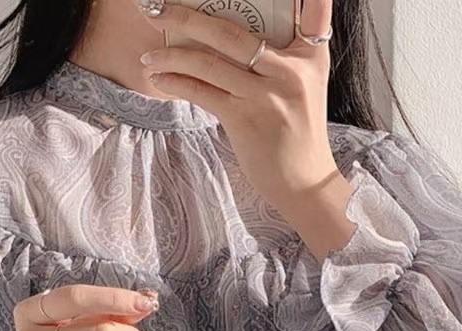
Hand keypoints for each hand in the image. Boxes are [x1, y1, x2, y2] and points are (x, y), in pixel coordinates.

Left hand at [136, 0, 340, 218]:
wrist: (302, 182)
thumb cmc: (298, 133)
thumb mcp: (305, 86)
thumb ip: (284, 56)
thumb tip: (234, 36)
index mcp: (309, 56)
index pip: (311, 10)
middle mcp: (289, 70)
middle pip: (231, 31)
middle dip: (188, 16)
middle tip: (159, 7)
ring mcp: (265, 94)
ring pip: (209, 61)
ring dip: (172, 55)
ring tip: (149, 54)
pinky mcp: (244, 118)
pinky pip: (202, 91)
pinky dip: (176, 82)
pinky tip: (159, 78)